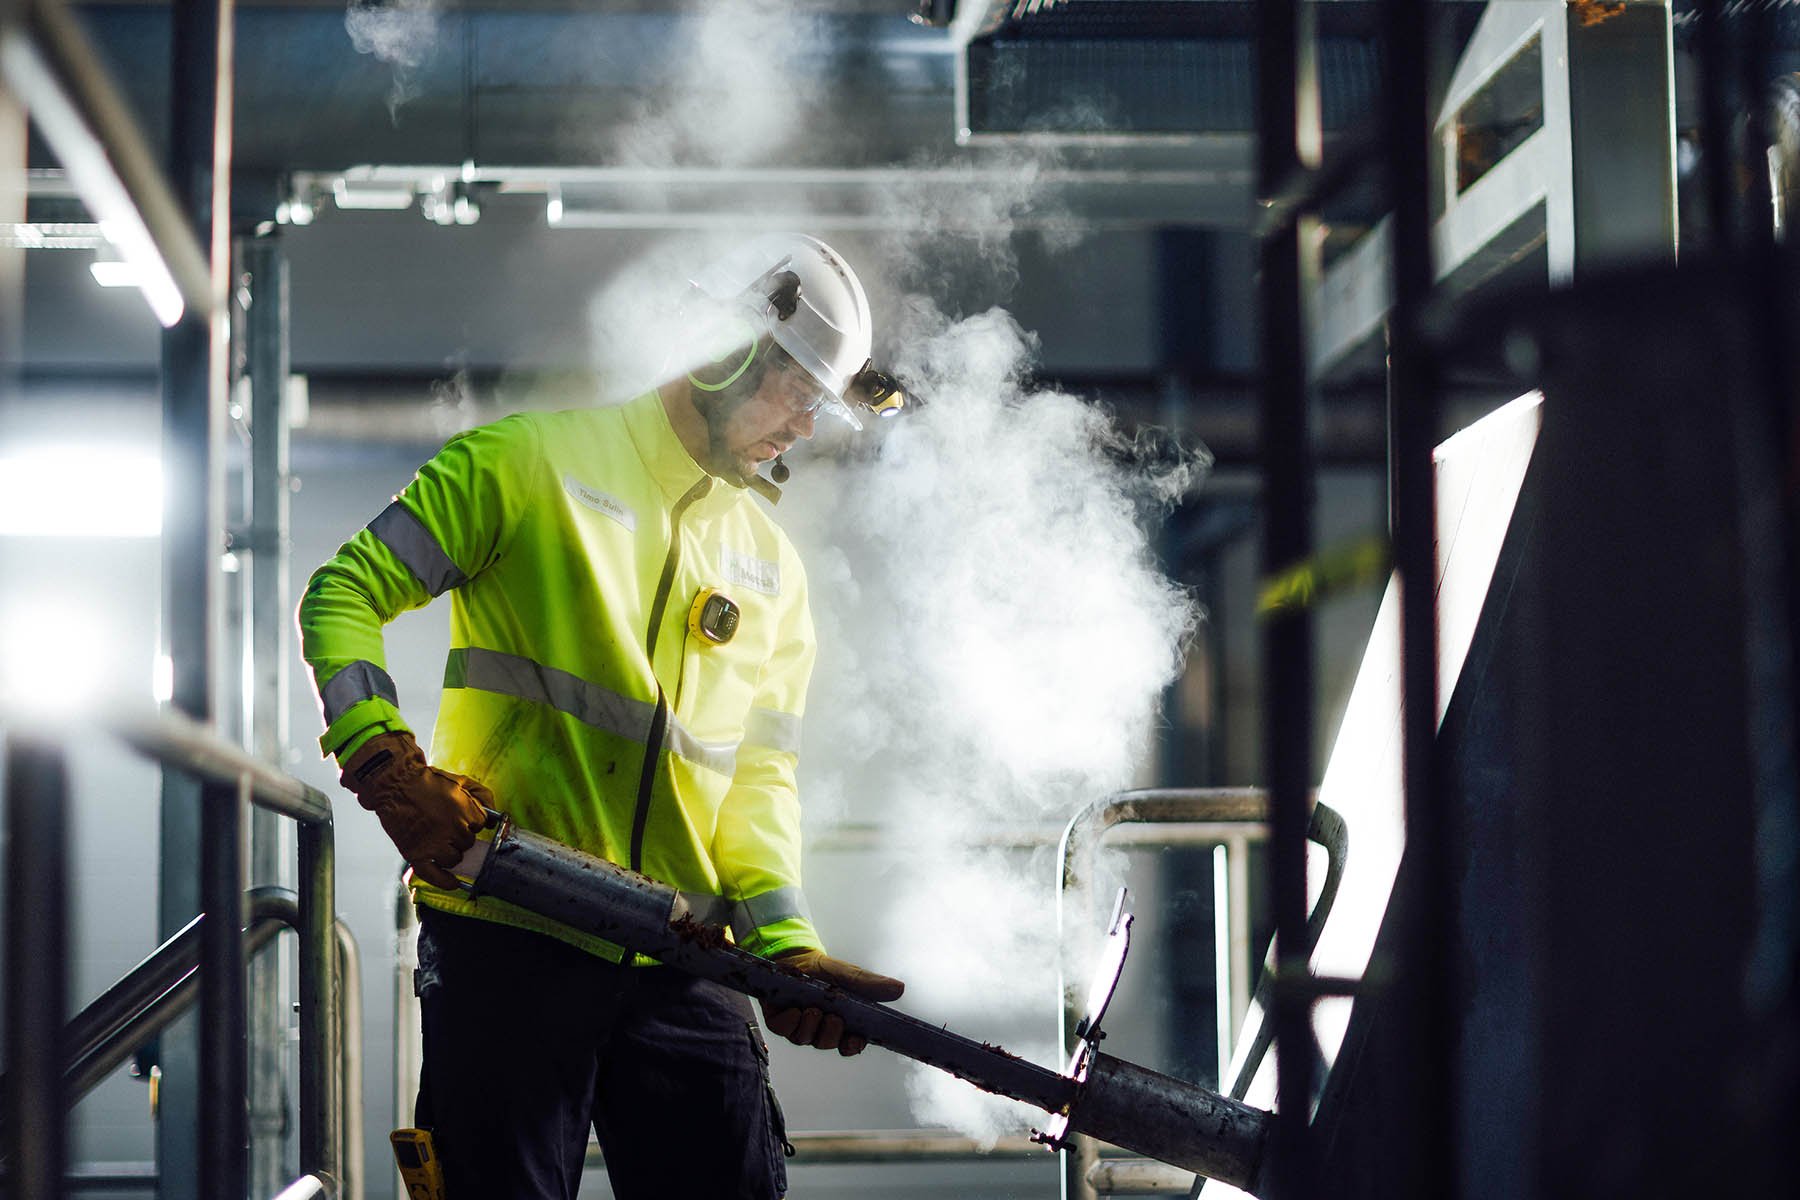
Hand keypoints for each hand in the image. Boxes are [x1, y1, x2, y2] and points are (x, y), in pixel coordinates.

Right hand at [338, 731, 490, 889]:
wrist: (394, 785)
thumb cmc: (428, 782)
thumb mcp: (461, 780)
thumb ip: (483, 796)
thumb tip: (494, 820)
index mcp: (464, 810)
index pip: (480, 825)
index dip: (472, 821)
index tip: (463, 818)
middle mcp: (450, 829)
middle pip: (467, 843)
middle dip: (461, 836)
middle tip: (447, 825)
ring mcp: (432, 844)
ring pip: (455, 859)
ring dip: (451, 852)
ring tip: (441, 840)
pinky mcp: (415, 854)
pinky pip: (434, 875)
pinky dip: (444, 882)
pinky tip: (454, 883)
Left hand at [759, 948, 903, 1056]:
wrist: (794, 954)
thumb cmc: (824, 969)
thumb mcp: (848, 975)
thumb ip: (870, 984)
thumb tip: (900, 988)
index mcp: (840, 1021)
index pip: (849, 1043)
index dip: (852, 1046)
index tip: (854, 1041)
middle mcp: (819, 1027)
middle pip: (827, 1043)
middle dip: (831, 1033)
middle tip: (834, 1017)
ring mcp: (799, 1025)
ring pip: (805, 1039)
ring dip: (810, 1025)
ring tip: (812, 1009)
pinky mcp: (779, 1021)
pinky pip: (784, 1029)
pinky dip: (790, 1021)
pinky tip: (794, 1009)